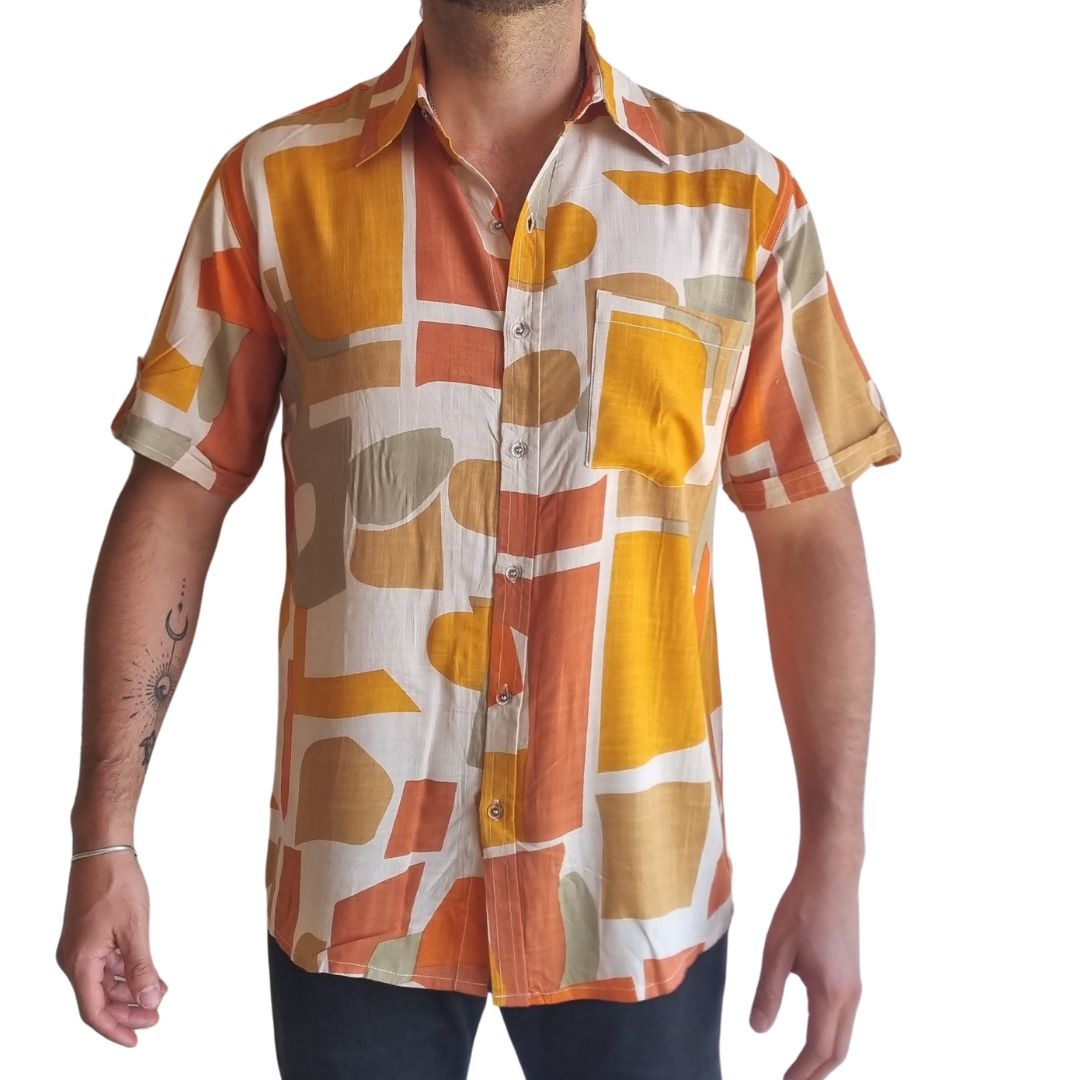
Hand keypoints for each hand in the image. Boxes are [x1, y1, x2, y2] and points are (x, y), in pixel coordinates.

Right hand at [55, 853, 168, 1046]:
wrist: (103, 849)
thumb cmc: (115, 883)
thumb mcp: (134, 929)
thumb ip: (142, 967)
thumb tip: (149, 1001)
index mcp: (80, 962)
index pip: (93, 1010)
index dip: (115, 1028)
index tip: (136, 1039)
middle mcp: (74, 958)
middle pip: (98, 999)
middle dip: (127, 1011)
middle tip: (155, 1017)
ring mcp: (80, 947)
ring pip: (103, 982)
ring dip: (129, 991)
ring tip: (157, 994)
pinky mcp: (88, 936)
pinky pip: (105, 964)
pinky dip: (125, 972)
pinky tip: (147, 973)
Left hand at [749, 863, 861, 1078]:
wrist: (832, 877)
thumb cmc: (801, 908)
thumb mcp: (776, 950)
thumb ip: (767, 993)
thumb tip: (758, 1030)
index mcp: (830, 992)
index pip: (818, 1049)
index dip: (801, 1073)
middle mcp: (850, 995)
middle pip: (837, 1051)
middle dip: (816, 1074)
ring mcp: (855, 985)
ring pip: (844, 1036)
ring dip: (824, 1058)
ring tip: (801, 1070)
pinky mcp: (853, 975)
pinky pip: (845, 1019)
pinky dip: (830, 1038)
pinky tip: (814, 1036)